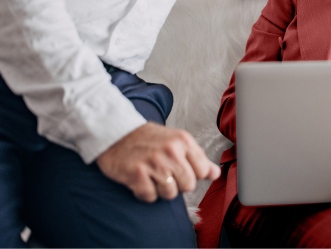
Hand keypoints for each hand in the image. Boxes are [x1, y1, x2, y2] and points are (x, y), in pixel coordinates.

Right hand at [96, 122, 220, 201]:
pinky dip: (144, 192)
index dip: (193, 175)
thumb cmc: (147, 139)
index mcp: (183, 141)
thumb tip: (215, 173)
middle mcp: (171, 151)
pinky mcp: (136, 174)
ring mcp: (153, 162)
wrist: (116, 133)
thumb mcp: (177, 141)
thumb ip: (197, 158)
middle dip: (177, 184)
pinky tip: (140, 180)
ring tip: (152, 176)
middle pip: (188, 185)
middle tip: (164, 174)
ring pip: (170, 194)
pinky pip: (149, 197)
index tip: (182, 170)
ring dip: (160, 190)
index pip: (202, 171)